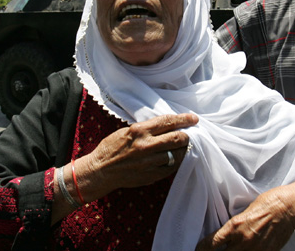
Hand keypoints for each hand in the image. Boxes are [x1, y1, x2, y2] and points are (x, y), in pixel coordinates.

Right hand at [79, 113, 197, 199]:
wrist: (101, 170)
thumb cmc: (112, 148)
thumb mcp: (128, 131)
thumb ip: (148, 128)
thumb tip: (168, 124)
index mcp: (139, 131)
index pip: (168, 121)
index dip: (184, 119)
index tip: (193, 118)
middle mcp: (146, 146)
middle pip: (178, 138)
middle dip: (186, 135)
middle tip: (189, 134)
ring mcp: (149, 162)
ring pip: (177, 154)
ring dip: (182, 149)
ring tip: (182, 146)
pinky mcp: (151, 175)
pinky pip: (172, 167)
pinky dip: (176, 161)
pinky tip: (175, 158)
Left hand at [195, 185, 294, 250]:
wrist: (289, 208)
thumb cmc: (269, 203)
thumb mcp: (245, 211)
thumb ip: (235, 225)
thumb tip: (226, 235)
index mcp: (235, 226)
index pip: (211, 244)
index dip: (202, 249)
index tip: (199, 250)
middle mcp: (243, 240)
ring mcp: (255, 250)